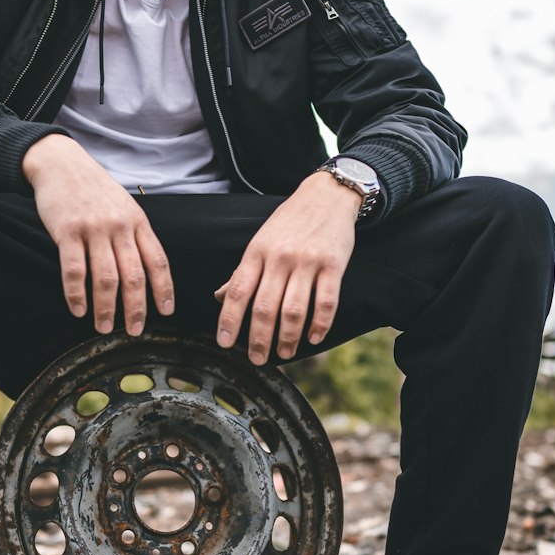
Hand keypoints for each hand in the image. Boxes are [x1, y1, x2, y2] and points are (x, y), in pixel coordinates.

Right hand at [23, 135, 174, 333]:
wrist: (61, 163)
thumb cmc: (94, 189)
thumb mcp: (124, 206)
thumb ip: (135, 234)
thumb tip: (147, 271)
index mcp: (138, 221)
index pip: (158, 261)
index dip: (164, 289)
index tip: (166, 312)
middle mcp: (119, 226)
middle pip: (134, 275)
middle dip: (136, 308)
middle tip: (134, 331)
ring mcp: (93, 229)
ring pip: (105, 278)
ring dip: (106, 308)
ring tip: (103, 328)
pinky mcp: (67, 231)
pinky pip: (74, 270)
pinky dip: (76, 294)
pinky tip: (78, 310)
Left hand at [214, 172, 359, 363]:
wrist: (326, 195)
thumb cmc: (289, 221)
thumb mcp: (260, 240)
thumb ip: (243, 271)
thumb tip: (220, 297)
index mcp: (257, 252)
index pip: (238, 291)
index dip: (229, 320)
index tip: (225, 343)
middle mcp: (280, 257)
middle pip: (265, 306)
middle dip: (258, 338)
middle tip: (256, 359)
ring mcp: (307, 261)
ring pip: (294, 309)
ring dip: (288, 337)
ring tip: (283, 353)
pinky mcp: (334, 264)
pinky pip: (326, 301)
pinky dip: (320, 324)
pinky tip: (313, 338)